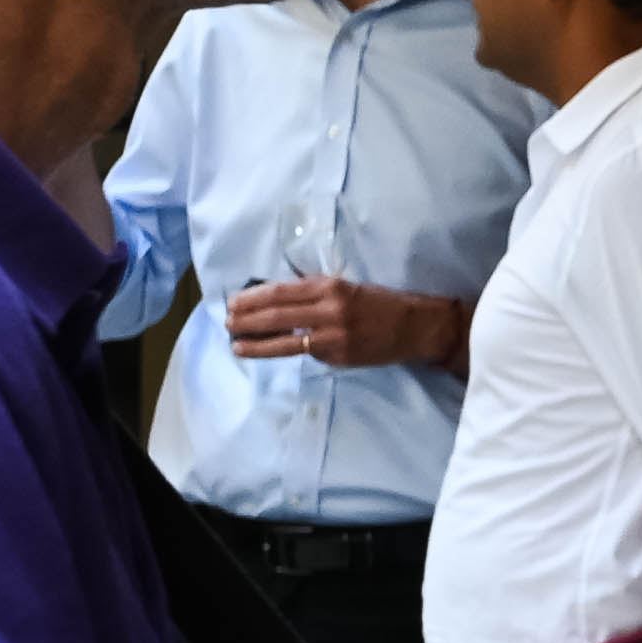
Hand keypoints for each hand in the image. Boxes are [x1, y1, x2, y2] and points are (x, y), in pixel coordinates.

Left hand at [223, 276, 463, 369]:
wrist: (414, 326)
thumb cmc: (378, 303)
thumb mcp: (346, 287)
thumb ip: (314, 293)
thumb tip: (275, 301)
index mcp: (330, 286)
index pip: (282, 291)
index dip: (254, 298)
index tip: (234, 302)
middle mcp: (330, 309)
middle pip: (278, 315)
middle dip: (248, 321)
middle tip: (227, 324)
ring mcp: (334, 336)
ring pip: (286, 341)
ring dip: (257, 344)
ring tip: (237, 346)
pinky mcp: (339, 357)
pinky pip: (307, 353)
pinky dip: (288, 351)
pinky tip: (270, 351)